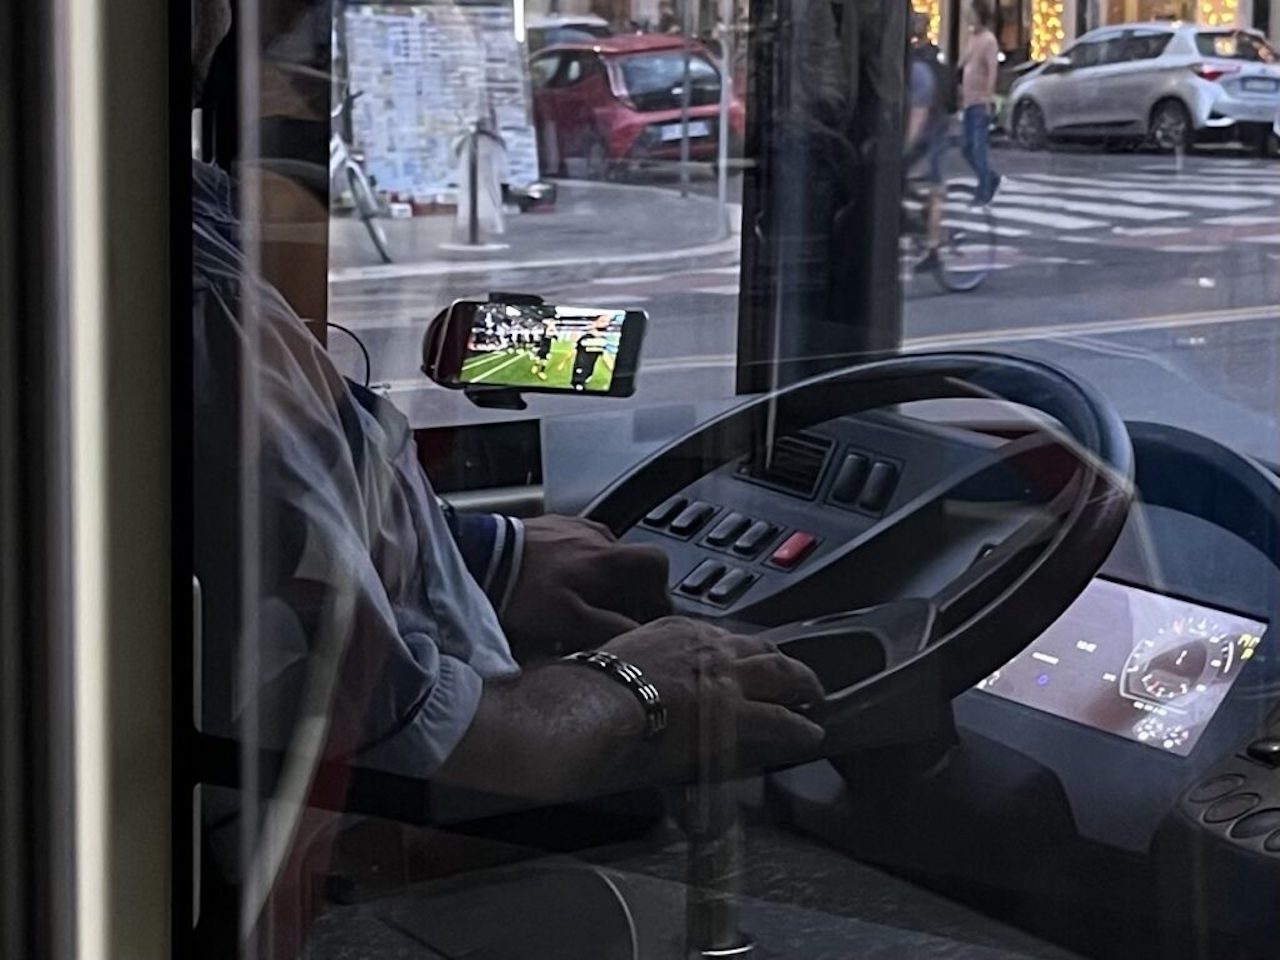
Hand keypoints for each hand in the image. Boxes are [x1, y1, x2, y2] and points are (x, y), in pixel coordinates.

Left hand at [502, 515, 671, 660]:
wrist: (479, 556)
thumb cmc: (523, 589)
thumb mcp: (569, 620)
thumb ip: (609, 625)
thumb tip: (638, 632)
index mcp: (607, 556)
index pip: (657, 563)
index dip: (660, 589)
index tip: (648, 611)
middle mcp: (595, 535)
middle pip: (630, 562)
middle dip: (627, 588)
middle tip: (609, 614)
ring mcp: (573, 526)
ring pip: (603, 554)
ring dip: (600, 577)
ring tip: (578, 602)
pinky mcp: (551, 525)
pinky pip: (577, 546)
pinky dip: (576, 565)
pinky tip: (556, 584)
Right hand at [603, 617, 824, 778]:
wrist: (591, 704)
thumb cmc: (588, 690)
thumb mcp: (616, 662)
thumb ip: (635, 667)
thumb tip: (633, 685)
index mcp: (675, 631)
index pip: (720, 637)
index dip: (739, 651)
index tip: (744, 659)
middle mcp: (706, 645)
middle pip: (758, 647)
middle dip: (779, 661)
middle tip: (792, 675)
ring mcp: (724, 676)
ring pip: (778, 673)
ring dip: (800, 685)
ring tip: (812, 697)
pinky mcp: (734, 711)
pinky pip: (779, 717)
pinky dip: (798, 725)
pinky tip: (809, 732)